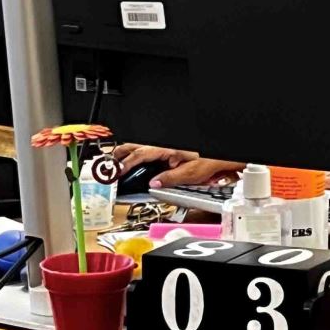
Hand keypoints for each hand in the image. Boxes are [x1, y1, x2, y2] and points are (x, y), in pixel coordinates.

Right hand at [113, 144, 242, 186]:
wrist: (223, 155)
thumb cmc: (211, 160)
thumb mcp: (191, 172)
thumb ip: (170, 178)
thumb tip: (154, 184)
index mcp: (166, 148)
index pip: (139, 155)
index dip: (124, 165)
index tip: (115, 173)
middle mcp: (164, 145)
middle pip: (135, 147)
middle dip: (119, 155)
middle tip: (106, 165)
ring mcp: (166, 147)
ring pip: (140, 147)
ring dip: (127, 154)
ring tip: (115, 162)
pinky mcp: (170, 151)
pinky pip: (150, 151)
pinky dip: (138, 155)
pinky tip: (136, 162)